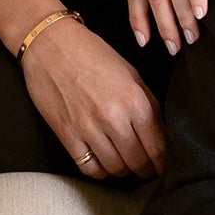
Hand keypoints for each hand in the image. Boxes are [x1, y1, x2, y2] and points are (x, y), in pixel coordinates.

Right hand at [20, 16, 165, 178]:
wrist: (50, 44)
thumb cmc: (91, 53)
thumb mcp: (130, 73)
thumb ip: (147, 103)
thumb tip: (160, 131)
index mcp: (134, 100)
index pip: (158, 146)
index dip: (164, 161)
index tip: (164, 165)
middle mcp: (113, 117)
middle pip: (138, 161)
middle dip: (147, 170)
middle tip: (150, 169)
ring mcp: (88, 128)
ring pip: (115, 168)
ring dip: (125, 171)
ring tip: (128, 166)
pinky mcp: (66, 135)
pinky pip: (89, 168)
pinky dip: (100, 171)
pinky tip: (105, 163)